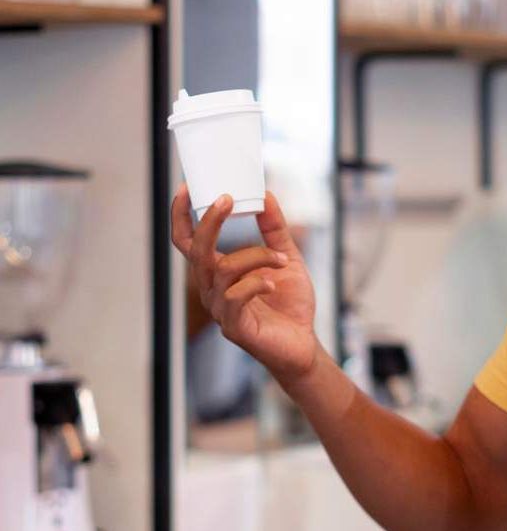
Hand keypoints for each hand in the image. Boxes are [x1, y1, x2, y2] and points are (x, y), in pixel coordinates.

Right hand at [171, 185, 318, 384]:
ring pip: (224, 268)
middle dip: (210, 221)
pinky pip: (235, 296)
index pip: (187, 241)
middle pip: (197, 250)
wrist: (303, 343)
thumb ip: (274, 229)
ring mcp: (219, 308)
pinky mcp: (233, 327)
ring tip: (281, 260)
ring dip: (257, 256)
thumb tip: (266, 195)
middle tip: (228, 199)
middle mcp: (211, 288)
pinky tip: (273, 283)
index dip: (181, 215)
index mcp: (217, 271)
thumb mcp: (286, 258)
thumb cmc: (290, 303)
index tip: (187, 187)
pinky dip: (256, 283)